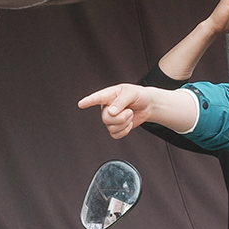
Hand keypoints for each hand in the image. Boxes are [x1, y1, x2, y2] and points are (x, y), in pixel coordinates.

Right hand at [77, 83, 194, 138]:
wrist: (147, 105)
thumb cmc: (139, 95)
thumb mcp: (132, 93)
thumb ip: (121, 101)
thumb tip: (111, 112)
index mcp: (108, 95)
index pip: (96, 98)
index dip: (88, 101)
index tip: (81, 104)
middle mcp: (106, 107)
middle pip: (105, 118)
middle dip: (121, 117)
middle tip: (129, 111)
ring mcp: (110, 118)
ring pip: (110, 127)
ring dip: (124, 123)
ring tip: (130, 114)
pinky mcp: (116, 127)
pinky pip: (115, 135)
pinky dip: (125, 131)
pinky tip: (129, 124)